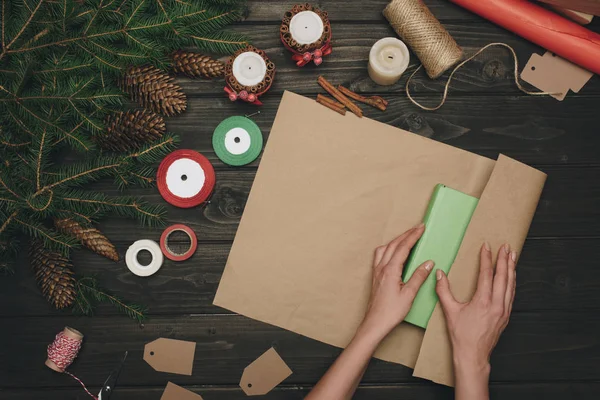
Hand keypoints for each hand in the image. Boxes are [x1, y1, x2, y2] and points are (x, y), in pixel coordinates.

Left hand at [359, 223, 433, 341]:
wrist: (375, 323)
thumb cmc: (391, 312)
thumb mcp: (409, 295)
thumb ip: (418, 277)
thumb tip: (428, 263)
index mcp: (390, 270)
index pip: (403, 247)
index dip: (413, 236)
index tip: (421, 227)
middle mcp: (381, 267)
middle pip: (394, 244)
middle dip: (406, 234)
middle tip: (418, 227)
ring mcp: (377, 271)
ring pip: (385, 248)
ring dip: (396, 240)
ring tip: (407, 236)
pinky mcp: (375, 276)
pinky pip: (380, 255)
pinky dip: (388, 248)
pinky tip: (393, 251)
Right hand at [436, 242, 516, 372]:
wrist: (473, 354)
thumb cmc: (461, 335)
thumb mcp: (450, 311)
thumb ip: (443, 290)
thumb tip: (439, 274)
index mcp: (483, 302)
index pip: (486, 274)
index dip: (487, 259)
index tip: (487, 247)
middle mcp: (497, 305)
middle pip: (503, 277)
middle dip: (504, 260)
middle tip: (506, 246)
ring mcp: (504, 310)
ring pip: (510, 285)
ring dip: (511, 269)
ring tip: (512, 256)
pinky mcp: (506, 316)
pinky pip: (512, 294)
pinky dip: (512, 282)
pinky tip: (512, 277)